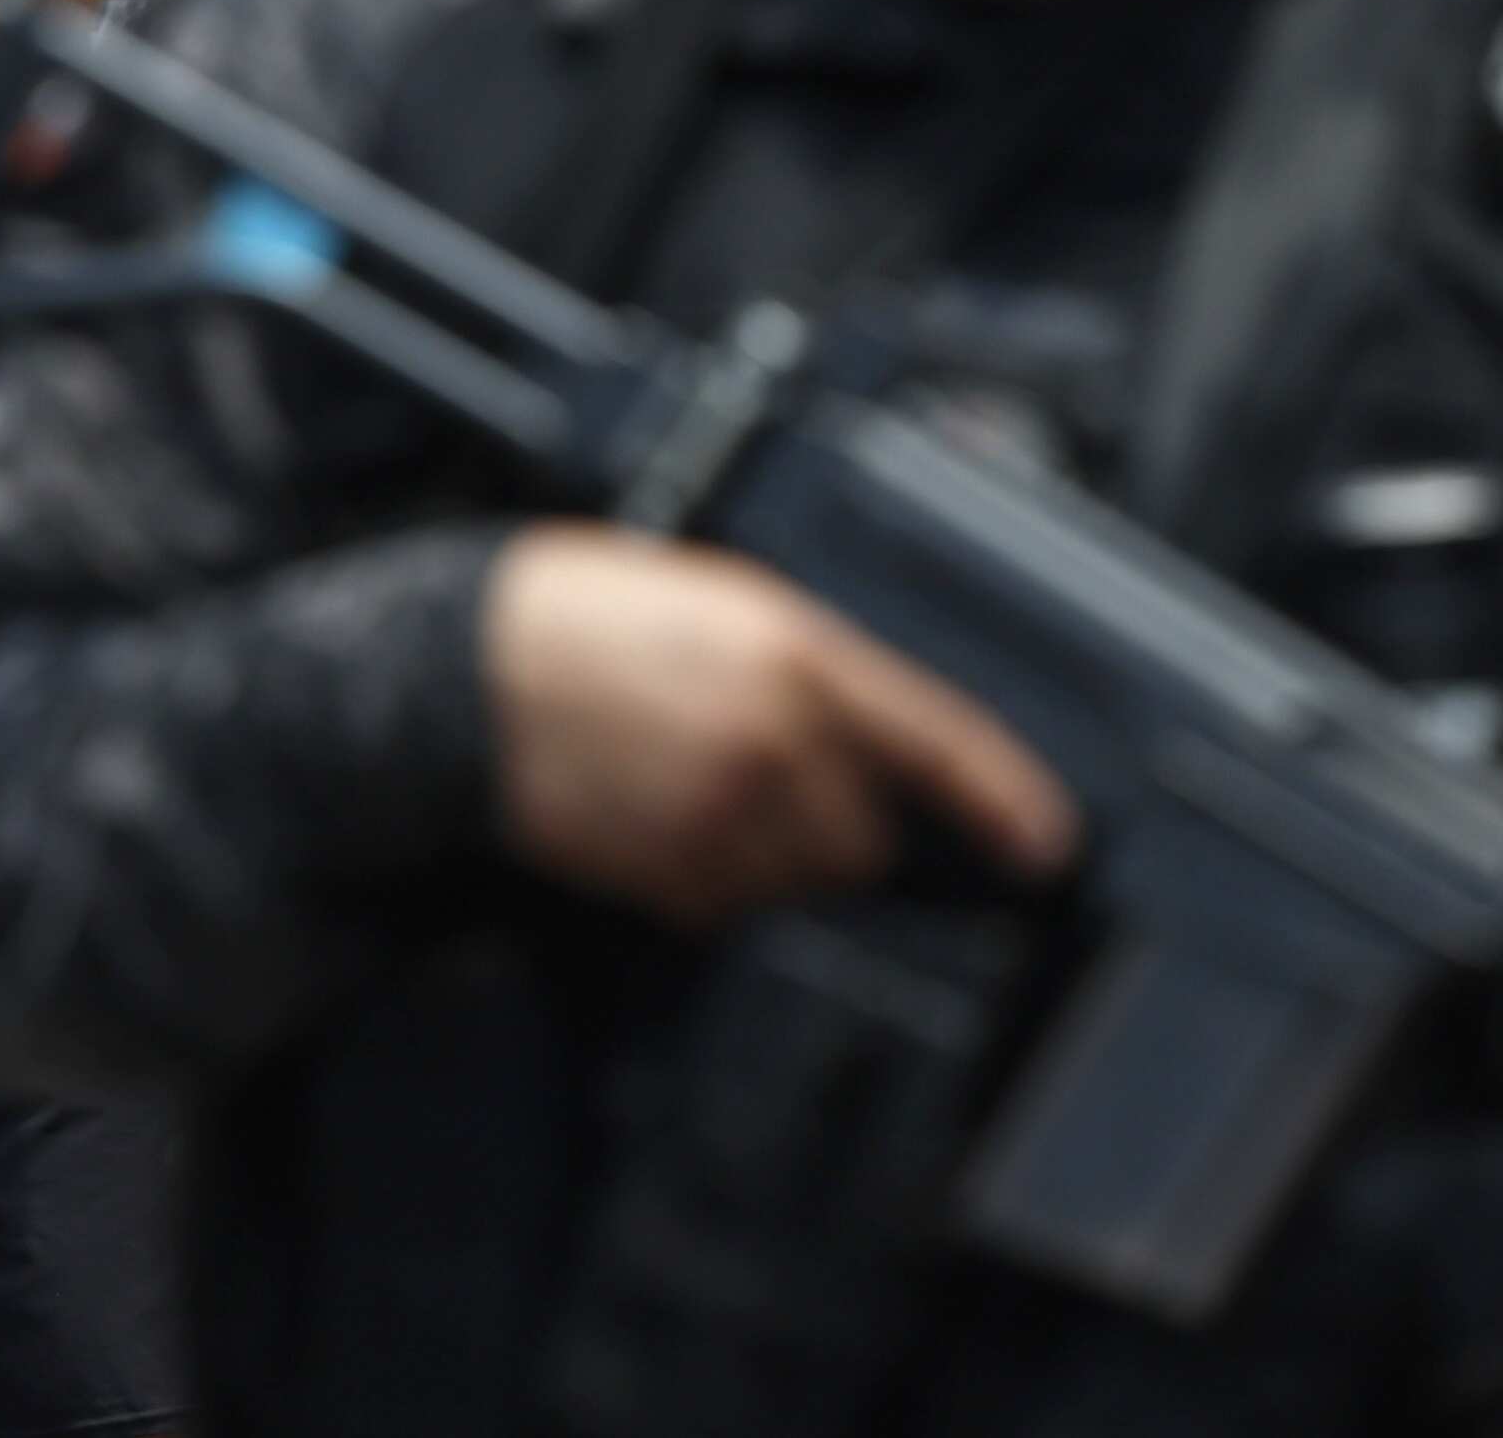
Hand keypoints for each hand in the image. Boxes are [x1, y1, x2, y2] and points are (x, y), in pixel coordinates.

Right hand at [481, 523, 1078, 927]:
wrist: (459, 665)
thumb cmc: (576, 615)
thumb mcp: (718, 600)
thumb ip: (806, 669)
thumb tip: (872, 742)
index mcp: (796, 657)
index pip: (938, 741)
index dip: (1004, 798)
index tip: (1043, 843)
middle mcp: (774, 743)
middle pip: (861, 839)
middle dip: (827, 824)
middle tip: (754, 779)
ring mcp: (719, 815)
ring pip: (790, 879)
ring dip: (759, 855)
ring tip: (682, 790)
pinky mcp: (662, 869)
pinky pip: (718, 903)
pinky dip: (695, 876)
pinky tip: (645, 815)